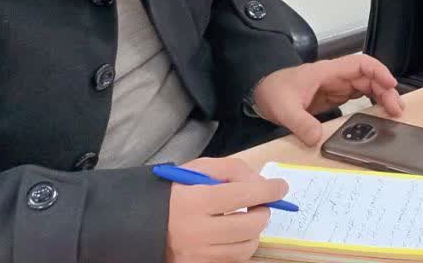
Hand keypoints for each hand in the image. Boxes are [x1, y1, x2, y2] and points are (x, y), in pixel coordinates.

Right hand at [164, 157, 287, 262]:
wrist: (141, 224)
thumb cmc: (175, 192)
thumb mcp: (200, 169)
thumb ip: (233, 170)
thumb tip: (261, 184)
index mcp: (196, 202)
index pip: (244, 196)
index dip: (269, 191)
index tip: (281, 187)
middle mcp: (197, 233)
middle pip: (249, 226)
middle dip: (263, 213)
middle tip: (261, 205)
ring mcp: (196, 257)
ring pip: (244, 250)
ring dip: (254, 233)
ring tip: (248, 221)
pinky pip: (231, 262)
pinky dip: (239, 249)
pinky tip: (234, 237)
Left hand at [251, 53, 403, 145]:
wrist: (262, 93)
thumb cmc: (274, 92)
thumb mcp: (284, 108)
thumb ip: (300, 123)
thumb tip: (318, 139)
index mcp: (328, 71)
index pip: (360, 64)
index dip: (378, 71)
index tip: (391, 84)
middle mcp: (336, 76)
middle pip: (368, 77)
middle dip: (385, 89)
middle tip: (397, 109)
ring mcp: (335, 86)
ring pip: (366, 86)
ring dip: (381, 95)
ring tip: (394, 112)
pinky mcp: (333, 97)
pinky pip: (358, 96)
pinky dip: (371, 102)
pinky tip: (378, 113)